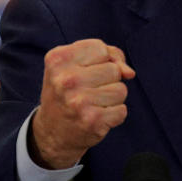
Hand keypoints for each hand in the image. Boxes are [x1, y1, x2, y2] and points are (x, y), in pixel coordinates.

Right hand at [30, 39, 134, 168]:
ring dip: (112, 97)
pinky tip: (96, 116)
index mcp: (58, 59)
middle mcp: (66, 79)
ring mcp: (78, 101)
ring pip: (121, 90)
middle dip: (107, 79)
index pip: (100, 48)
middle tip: (87, 90)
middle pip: (113, 69)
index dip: (100, 59)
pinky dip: (114, 114)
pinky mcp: (92, 121)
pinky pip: (122, 110)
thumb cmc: (67, 91)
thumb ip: (106, 55)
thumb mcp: (74, 64)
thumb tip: (129, 72)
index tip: (85, 71)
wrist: (52, 131)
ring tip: (93, 103)